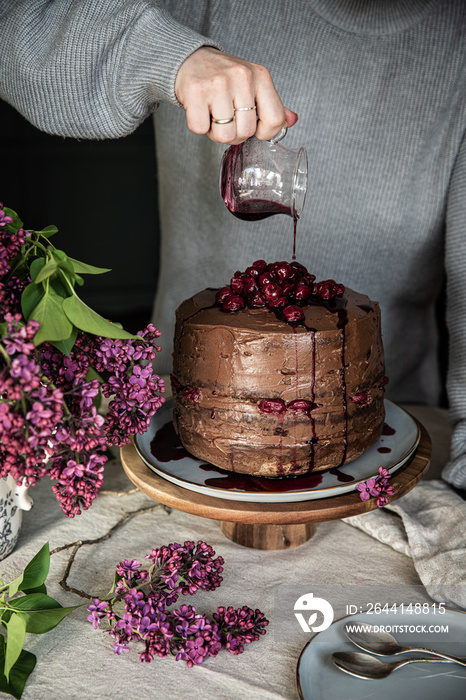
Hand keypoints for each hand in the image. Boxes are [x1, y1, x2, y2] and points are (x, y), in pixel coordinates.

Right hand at [175, 47, 297, 143]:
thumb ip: (272, 105)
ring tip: (213, 115)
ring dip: (216, 133)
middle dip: (235, 134)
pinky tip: (200, 110)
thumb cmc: (224, 77)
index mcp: (260, 76)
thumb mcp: (254, 85)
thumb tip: (292, 120)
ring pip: (225, 135)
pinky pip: (200, 128)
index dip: (263, 133)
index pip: (275, 120)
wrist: (191, 59)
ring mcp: (219, 84)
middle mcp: (242, 77)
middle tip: (226, 119)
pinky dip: (199, 126)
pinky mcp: (196, 91)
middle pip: (246, 132)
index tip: (254, 127)